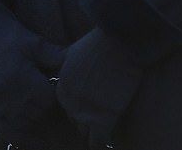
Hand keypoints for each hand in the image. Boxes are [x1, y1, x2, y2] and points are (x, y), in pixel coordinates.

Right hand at [0, 0, 64, 139]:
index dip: (60, 102)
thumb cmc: (13, 37)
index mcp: (19, 76)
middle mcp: (5, 95)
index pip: (46, 100)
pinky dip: (23, 137)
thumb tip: (81, 61)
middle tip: (67, 118)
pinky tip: (36, 138)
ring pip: (23, 128)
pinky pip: (8, 133)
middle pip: (36, 116)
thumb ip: (57, 56)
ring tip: (55, 130)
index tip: (70, 101)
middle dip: (53, 118)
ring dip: (40, 131)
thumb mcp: (36, 43)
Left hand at [57, 27, 142, 147]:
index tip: (92, 106)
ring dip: (95, 131)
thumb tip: (62, 62)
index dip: (82, 107)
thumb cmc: (100, 42)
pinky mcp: (103, 120)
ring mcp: (85, 113)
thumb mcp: (75, 50)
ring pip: (86, 133)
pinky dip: (104, 141)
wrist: (119, 43)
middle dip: (88, 119)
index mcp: (63, 88)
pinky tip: (111, 138)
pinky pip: (99, 141)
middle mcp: (70, 103)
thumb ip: (66, 61)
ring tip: (105, 129)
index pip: (68, 108)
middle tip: (100, 116)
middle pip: (77, 121)